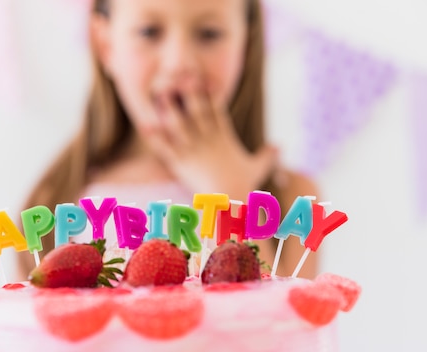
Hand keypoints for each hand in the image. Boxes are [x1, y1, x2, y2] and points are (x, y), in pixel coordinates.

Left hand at [141, 82, 278, 200]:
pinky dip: (155, 137)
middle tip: (181, 74)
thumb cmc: (242, 186)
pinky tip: (146, 125)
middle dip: (190, 91)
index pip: (217, 109)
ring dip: (169, 108)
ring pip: (179, 124)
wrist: (229, 201)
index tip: (205, 77)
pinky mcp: (181, 163)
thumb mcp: (257, 168)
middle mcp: (208, 139)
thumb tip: (280, 147)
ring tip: (161, 92)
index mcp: (223, 137)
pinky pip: (165, 147)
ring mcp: (193, 150)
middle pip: (197, 109)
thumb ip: (267, 156)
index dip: (211, 92)